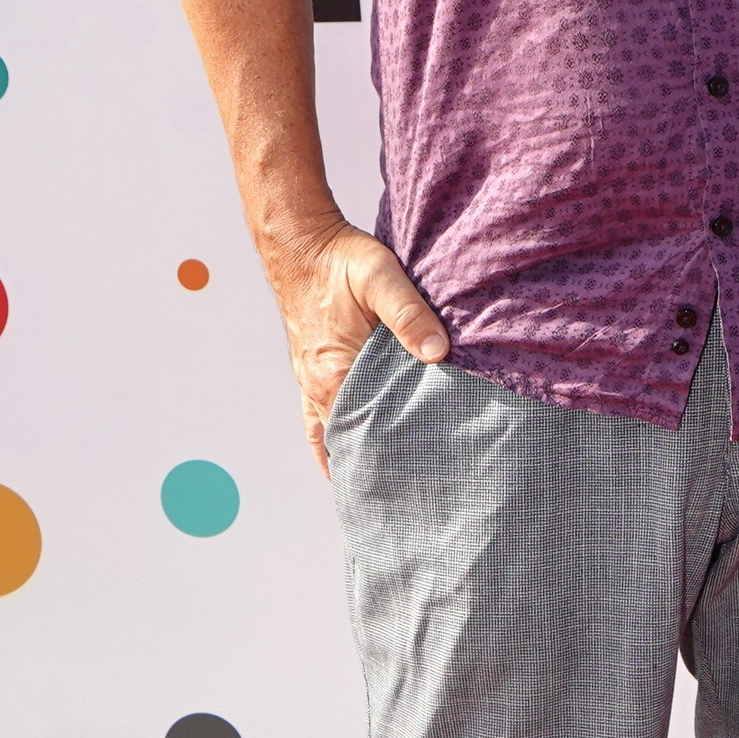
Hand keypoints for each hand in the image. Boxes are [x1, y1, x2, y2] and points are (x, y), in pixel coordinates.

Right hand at [263, 219, 449, 472]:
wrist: (301, 243)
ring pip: (333, 432)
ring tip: (379, 486)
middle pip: (348, 439)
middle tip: (407, 494)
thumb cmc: (340, 260)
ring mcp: (312, 380)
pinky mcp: (315, 371)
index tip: (410, 484)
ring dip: (354, 454)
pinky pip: (319, 418)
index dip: (387, 457)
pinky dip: (332, 440)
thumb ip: (409, 315)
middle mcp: (318, 385)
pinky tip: (344, 459)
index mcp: (334, 372)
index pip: (361, 432)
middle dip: (374, 465)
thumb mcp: (381, 278)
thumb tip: (437, 352)